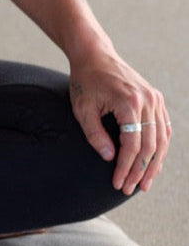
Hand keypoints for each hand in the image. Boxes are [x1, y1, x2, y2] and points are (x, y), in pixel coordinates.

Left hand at [69, 48, 170, 194]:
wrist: (95, 56)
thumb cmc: (84, 81)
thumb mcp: (82, 109)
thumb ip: (94, 134)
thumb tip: (109, 158)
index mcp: (130, 103)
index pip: (133, 144)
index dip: (126, 167)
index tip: (117, 183)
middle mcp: (148, 101)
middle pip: (151, 145)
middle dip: (140, 171)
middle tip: (130, 190)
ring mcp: (154, 99)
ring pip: (162, 138)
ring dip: (154, 163)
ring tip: (144, 183)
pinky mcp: (155, 99)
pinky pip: (163, 127)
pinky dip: (160, 147)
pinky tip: (154, 163)